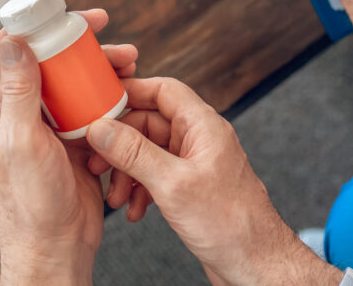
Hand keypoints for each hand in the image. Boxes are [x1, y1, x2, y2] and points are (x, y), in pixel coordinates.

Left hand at [0, 9, 137, 285]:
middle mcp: (25, 113)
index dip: (39, 26)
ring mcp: (52, 126)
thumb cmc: (30, 204)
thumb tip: (12, 43)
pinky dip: (113, 96)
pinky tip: (129, 97)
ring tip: (131, 66)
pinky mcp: (76, 140)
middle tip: (113, 42)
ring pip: (77, 83)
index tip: (71, 18)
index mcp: (2, 110)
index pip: (12, 50)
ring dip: (103, 70)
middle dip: (84, 46)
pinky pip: (95, 107)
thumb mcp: (21, 143)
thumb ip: (17, 93)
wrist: (57, 246)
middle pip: (52, 61)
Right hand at [85, 78, 341, 285]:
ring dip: (128, 171)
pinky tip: (135, 210)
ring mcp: (196, 164)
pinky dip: (141, 189)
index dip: (131, 92)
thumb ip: (134, 153)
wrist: (254, 262)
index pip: (164, 90)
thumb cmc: (230, 223)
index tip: (100, 104)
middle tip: (97, 162)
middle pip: (150, 123)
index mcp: (204, 126)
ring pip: (150, 152)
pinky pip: (158, 176)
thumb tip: (101, 128)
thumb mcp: (173, 185)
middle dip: (121, 143)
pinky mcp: (192, 187)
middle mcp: (201, 139)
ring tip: (117, 197)